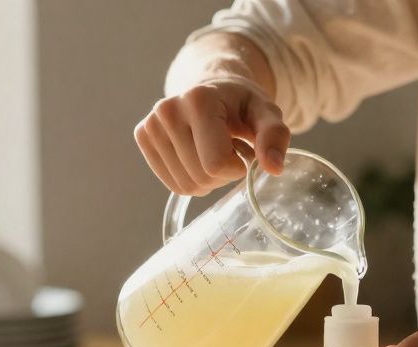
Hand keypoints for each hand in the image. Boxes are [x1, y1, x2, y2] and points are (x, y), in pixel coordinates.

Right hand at [134, 78, 290, 195]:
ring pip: (186, 186)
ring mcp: (151, 123)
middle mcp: (168, 109)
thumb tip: (274, 167)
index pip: (216, 164)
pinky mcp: (143, 136)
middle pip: (201, 177)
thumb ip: (275, 136)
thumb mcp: (267, 114)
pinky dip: (191, 180)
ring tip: (212, 151)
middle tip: (229, 151)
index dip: (236, 168)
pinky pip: (173, 184)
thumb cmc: (242, 105)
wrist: (214, 90)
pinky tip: (197, 156)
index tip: (242, 151)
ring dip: (208, 180)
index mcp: (199, 100)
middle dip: (223, 175)